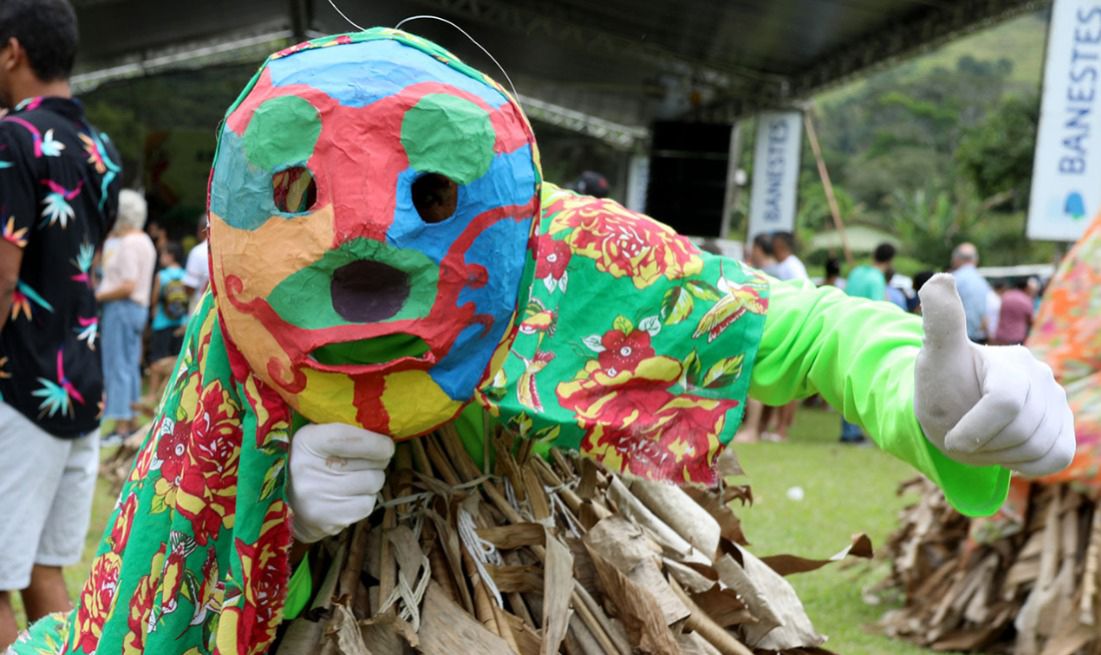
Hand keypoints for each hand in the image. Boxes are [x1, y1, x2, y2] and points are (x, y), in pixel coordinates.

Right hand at [287, 423, 394, 542]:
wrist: (285, 502)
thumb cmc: (313, 461)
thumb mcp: (319, 436)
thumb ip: (348, 430)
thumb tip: (384, 434)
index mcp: (307, 441)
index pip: (351, 439)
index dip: (376, 443)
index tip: (386, 445)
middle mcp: (308, 469)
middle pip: (371, 464)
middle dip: (377, 461)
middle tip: (367, 462)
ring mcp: (317, 497)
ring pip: (373, 484)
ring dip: (372, 480)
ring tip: (355, 478)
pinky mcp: (327, 520)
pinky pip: (366, 505)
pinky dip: (365, 499)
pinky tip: (350, 496)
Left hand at [914, 274, 1073, 476]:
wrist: (951, 411)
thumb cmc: (941, 384)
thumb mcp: (934, 357)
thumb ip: (940, 320)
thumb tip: (940, 277)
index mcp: (1011, 362)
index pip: (1004, 405)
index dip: (973, 429)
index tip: (949, 436)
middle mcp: (1040, 376)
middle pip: (1020, 432)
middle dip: (984, 443)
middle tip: (965, 431)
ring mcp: (1056, 401)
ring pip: (1037, 448)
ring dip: (1001, 454)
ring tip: (983, 435)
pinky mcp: (1064, 426)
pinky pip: (1056, 457)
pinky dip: (1027, 463)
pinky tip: (1006, 446)